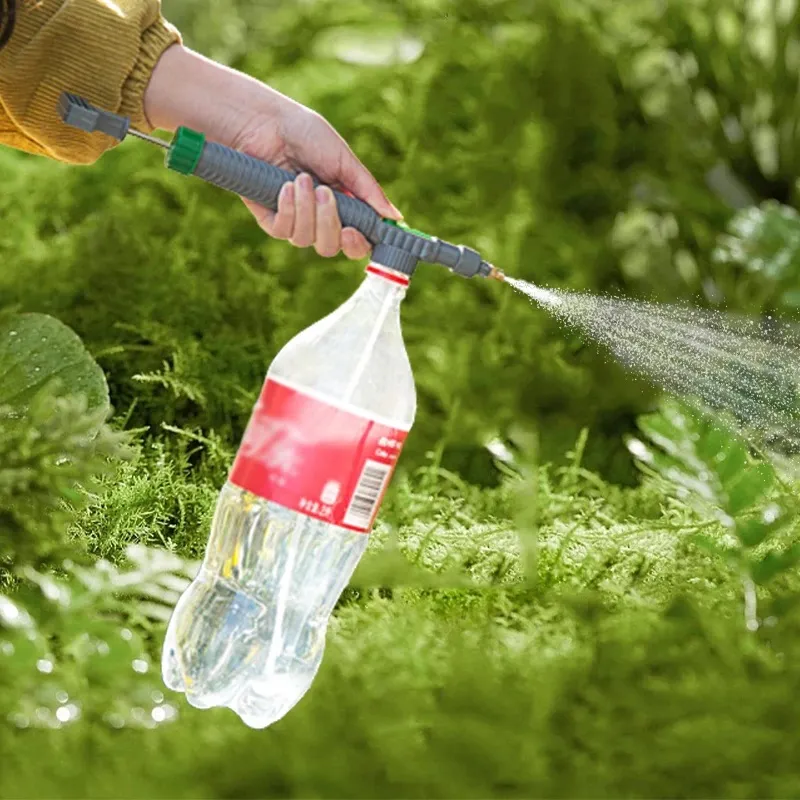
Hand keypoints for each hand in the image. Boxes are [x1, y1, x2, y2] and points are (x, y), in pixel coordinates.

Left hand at [143, 44, 402, 258]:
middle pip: (332, 247)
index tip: (359, 233)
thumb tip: (394, 217)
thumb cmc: (304, 133)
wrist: (264, 122)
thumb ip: (368, 191)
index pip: (356, 240)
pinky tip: (284, 186)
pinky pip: (284, 231)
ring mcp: (295, 220)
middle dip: (331, 225)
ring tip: (301, 178)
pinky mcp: (270, 219)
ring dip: (307, 210)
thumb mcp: (343, 159)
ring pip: (308, 240)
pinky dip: (287, 209)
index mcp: (342, 205)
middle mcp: (319, 218)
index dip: (359, 244)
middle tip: (326, 195)